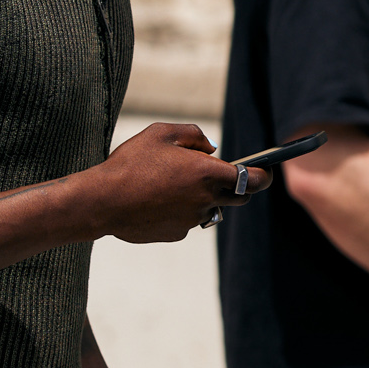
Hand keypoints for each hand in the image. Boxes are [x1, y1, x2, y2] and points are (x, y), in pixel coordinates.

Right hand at [94, 123, 265, 244]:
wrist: (102, 202)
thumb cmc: (132, 163)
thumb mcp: (162, 134)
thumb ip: (194, 136)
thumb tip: (211, 149)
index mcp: (208, 174)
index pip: (254, 180)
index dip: (265, 176)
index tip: (266, 172)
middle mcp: (206, 200)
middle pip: (239, 198)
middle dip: (238, 187)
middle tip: (220, 175)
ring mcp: (192, 220)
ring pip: (210, 208)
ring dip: (202, 198)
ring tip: (173, 185)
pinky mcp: (176, 234)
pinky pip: (188, 221)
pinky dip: (180, 211)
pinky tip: (156, 201)